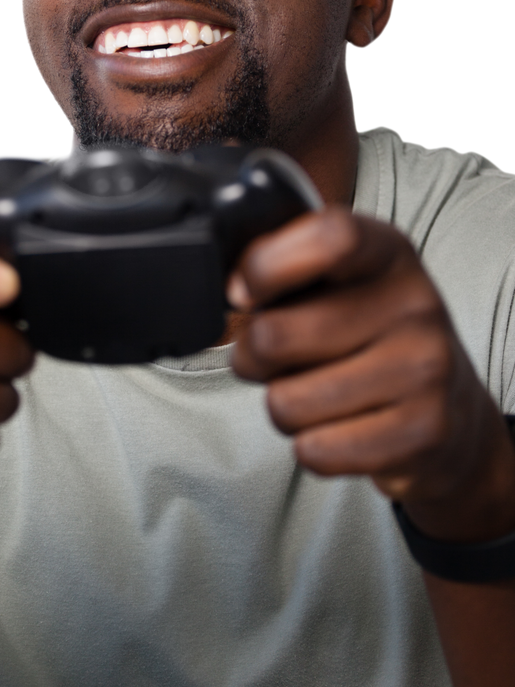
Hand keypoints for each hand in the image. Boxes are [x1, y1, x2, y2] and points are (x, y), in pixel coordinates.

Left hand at [228, 206, 514, 541]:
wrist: (453, 413)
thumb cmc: (374, 339)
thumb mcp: (343, 283)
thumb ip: (288, 270)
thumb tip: (233, 288)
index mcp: (387, 254)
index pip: (328, 236)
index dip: (267, 265)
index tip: (244, 293)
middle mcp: (415, 305)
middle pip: (275, 336)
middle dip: (253, 358)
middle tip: (276, 360)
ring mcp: (424, 369)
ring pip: (286, 403)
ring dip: (283, 408)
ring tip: (315, 394)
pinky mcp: (422, 432)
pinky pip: (314, 450)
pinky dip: (311, 447)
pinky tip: (341, 428)